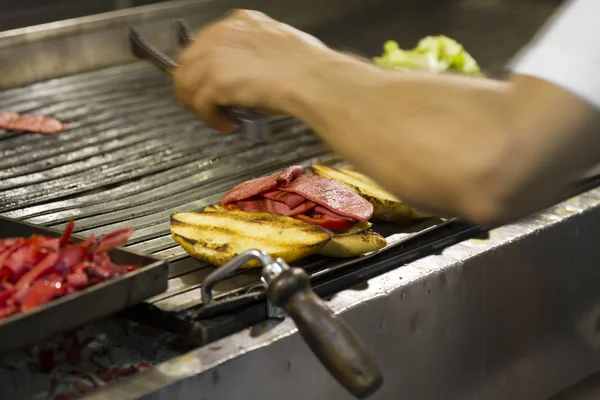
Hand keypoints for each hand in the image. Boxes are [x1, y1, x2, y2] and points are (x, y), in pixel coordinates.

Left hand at [173, 10, 328, 131]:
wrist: (310, 78)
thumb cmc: (306, 66)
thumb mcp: (278, 43)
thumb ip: (255, 51)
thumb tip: (251, 72)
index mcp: (238, 22)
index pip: (204, 44)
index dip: (204, 68)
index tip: (211, 84)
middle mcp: (221, 35)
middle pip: (187, 63)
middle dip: (194, 86)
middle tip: (208, 104)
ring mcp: (214, 57)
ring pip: (187, 85)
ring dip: (198, 105)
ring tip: (216, 117)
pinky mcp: (214, 82)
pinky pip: (200, 105)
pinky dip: (211, 120)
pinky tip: (227, 125)